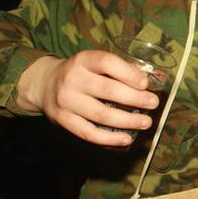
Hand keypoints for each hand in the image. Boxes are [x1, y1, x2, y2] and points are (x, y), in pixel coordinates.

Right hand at [16, 51, 158, 146]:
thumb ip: (118, 69)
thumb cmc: (81, 73)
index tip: (146, 83)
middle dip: (135, 98)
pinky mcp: (62, 120)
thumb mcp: (94, 63)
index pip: (106, 62)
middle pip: (107, 90)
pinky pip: (88, 132)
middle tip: (153, 103)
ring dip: (127, 120)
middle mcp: (72, 79)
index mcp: (83, 60)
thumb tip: (152, 78)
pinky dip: (109, 138)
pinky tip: (126, 139)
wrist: (44, 84)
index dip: (128, 73)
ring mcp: (66, 101)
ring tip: (146, 122)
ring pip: (100, 114)